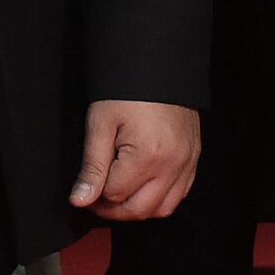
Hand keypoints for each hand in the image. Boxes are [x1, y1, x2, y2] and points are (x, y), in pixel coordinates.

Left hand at [71, 99, 202, 221]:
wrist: (158, 64)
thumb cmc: (128, 90)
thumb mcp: (101, 124)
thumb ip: (92, 167)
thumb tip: (80, 199)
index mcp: (147, 156)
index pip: (115, 195)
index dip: (94, 195)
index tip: (85, 188)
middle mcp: (172, 164)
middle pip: (139, 209)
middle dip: (113, 210)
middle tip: (96, 197)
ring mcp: (187, 163)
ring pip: (162, 209)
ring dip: (138, 209)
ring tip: (119, 194)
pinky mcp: (193, 158)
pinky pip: (179, 195)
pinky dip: (160, 200)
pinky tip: (143, 189)